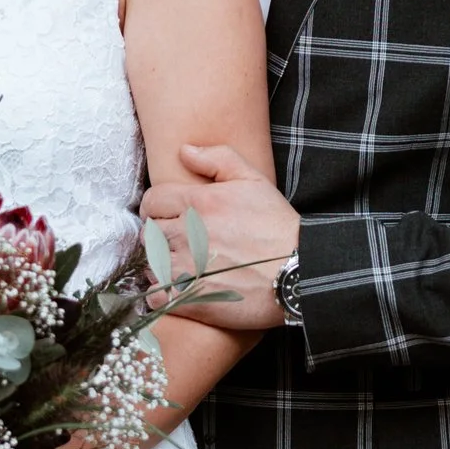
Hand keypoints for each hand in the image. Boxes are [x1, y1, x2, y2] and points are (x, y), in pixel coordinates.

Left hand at [139, 143, 298, 334]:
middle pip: (150, 232)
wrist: (299, 271)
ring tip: (182, 265)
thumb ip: (218, 159)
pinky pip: (157, 294)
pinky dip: (163, 292)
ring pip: (151, 263)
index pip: (152, 201)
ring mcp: (188, 267)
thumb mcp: (254, 181)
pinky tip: (181, 287)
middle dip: (160, 235)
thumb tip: (184, 151)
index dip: (158, 208)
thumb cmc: (278, 226)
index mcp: (199, 203)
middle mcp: (188, 233)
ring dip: (161, 264)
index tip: (168, 217)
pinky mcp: (191, 297)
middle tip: (178, 242)